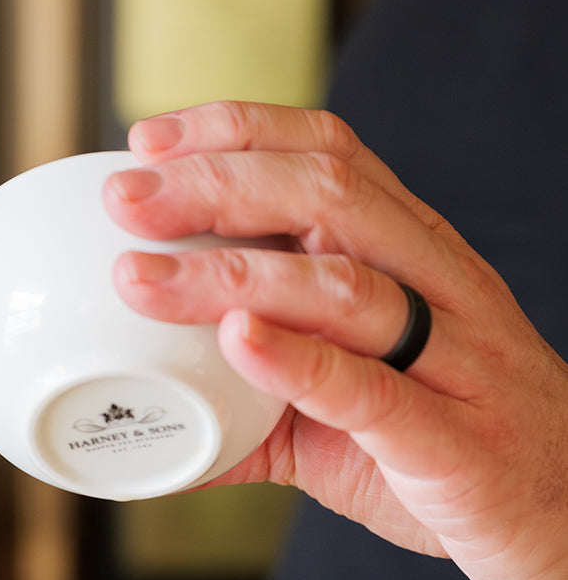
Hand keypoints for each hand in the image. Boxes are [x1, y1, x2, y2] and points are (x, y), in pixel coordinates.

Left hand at [104, 101, 567, 579]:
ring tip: (140, 277)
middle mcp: (439, 287)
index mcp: (415, 257)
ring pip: (347, 286)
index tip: (149, 141)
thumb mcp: (350, 402)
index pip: (330, 155)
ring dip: (232, 276)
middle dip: (215, 187)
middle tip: (124, 199)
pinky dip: (299, 362)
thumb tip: (143, 425)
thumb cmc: (446, 447)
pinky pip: (375, 390)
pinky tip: (235, 342)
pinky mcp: (454, 442)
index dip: (238, 132)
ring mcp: (456, 361)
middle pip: (328, 197)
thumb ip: (253, 401)